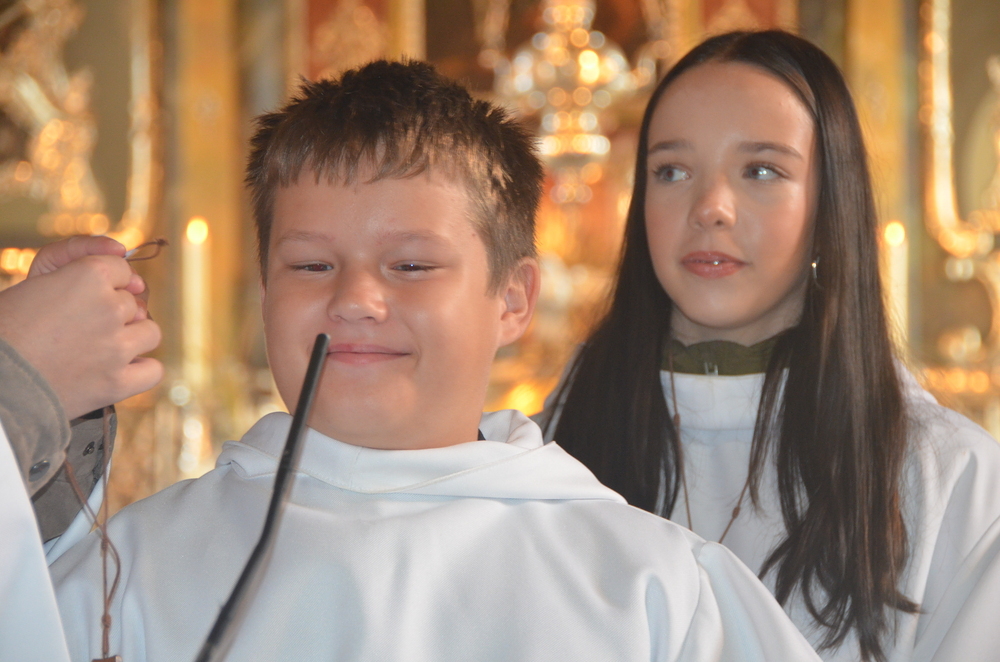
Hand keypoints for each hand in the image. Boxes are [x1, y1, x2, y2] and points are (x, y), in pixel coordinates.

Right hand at [0, 237, 162, 418]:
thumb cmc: (8, 326)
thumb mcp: (39, 275)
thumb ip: (79, 253)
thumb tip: (122, 250)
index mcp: (90, 275)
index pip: (121, 270)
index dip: (102, 284)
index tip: (81, 298)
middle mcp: (111, 307)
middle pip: (133, 303)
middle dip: (111, 313)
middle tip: (77, 328)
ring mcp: (118, 347)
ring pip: (150, 332)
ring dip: (131, 338)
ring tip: (100, 348)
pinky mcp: (118, 382)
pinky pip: (153, 371)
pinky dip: (141, 370)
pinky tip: (120, 370)